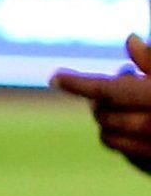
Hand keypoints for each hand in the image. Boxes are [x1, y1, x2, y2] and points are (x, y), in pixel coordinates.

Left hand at [51, 36, 150, 175]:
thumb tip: (130, 39)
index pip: (104, 89)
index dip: (77, 82)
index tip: (55, 77)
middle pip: (102, 113)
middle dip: (103, 98)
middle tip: (123, 81)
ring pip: (108, 137)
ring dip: (110, 121)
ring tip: (129, 106)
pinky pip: (127, 156)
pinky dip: (126, 141)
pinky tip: (140, 130)